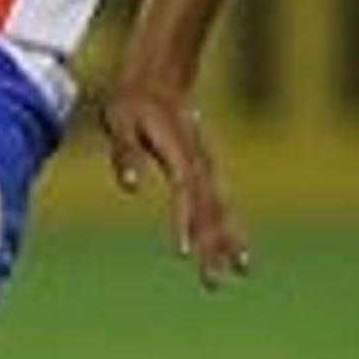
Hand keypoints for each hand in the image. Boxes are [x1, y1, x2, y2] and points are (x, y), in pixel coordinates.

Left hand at [97, 72, 250, 286]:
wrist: (158, 77)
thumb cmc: (132, 100)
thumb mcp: (119, 120)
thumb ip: (124, 153)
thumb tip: (130, 186)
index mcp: (178, 152)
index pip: (185, 193)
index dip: (185, 223)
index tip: (184, 253)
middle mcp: (199, 163)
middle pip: (209, 209)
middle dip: (213, 246)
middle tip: (213, 281)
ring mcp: (207, 167)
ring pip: (220, 209)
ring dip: (228, 241)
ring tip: (240, 272)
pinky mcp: (206, 171)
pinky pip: (219, 204)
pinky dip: (228, 228)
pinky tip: (236, 253)